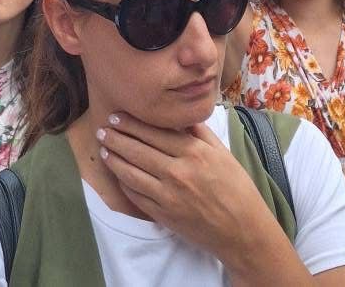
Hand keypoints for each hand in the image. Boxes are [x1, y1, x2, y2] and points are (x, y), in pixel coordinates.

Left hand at [97, 113, 273, 263]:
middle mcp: (178, 172)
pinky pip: (136, 197)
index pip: (155, 132)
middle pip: (139, 150)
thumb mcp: (222, 152)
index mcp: (194, 152)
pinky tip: (117, 174)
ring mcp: (168, 196)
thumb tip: (179, 115)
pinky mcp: (164, 215)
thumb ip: (199, 132)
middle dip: (117, 138)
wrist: (241, 229)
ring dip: (114, 160)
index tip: (117, 116)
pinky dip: (124, 184)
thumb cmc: (236, 187)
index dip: (132, 123)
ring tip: (103, 149)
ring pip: (132, 173)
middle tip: (102, 129)